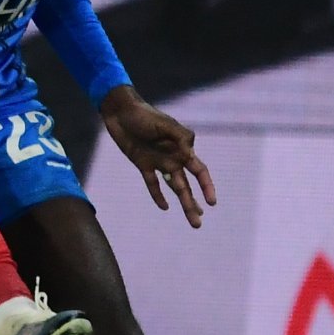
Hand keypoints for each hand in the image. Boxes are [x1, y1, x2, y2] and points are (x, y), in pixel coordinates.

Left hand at [100, 86, 216, 227]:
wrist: (122, 112)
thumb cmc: (146, 115)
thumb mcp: (166, 124)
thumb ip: (181, 137)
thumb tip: (190, 154)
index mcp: (183, 148)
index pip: (199, 171)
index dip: (207, 186)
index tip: (212, 203)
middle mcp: (173, 158)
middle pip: (187, 185)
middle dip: (194, 204)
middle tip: (198, 222)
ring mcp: (158, 162)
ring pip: (173, 187)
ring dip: (182, 203)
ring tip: (192, 220)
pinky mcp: (143, 164)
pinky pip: (152, 183)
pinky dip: (158, 195)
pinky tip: (164, 207)